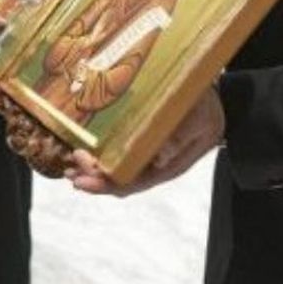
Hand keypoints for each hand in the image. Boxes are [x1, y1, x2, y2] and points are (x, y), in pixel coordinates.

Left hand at [66, 86, 223, 195]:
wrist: (214, 98)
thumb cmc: (207, 110)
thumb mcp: (201, 120)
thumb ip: (182, 138)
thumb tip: (160, 158)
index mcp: (167, 166)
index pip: (133, 183)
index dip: (107, 185)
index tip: (86, 179)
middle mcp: (151, 164)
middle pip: (117, 180)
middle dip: (92, 177)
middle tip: (72, 164)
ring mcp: (143, 153)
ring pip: (112, 168)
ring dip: (90, 168)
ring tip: (68, 161)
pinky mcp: (136, 139)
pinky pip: (113, 152)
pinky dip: (96, 152)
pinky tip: (80, 146)